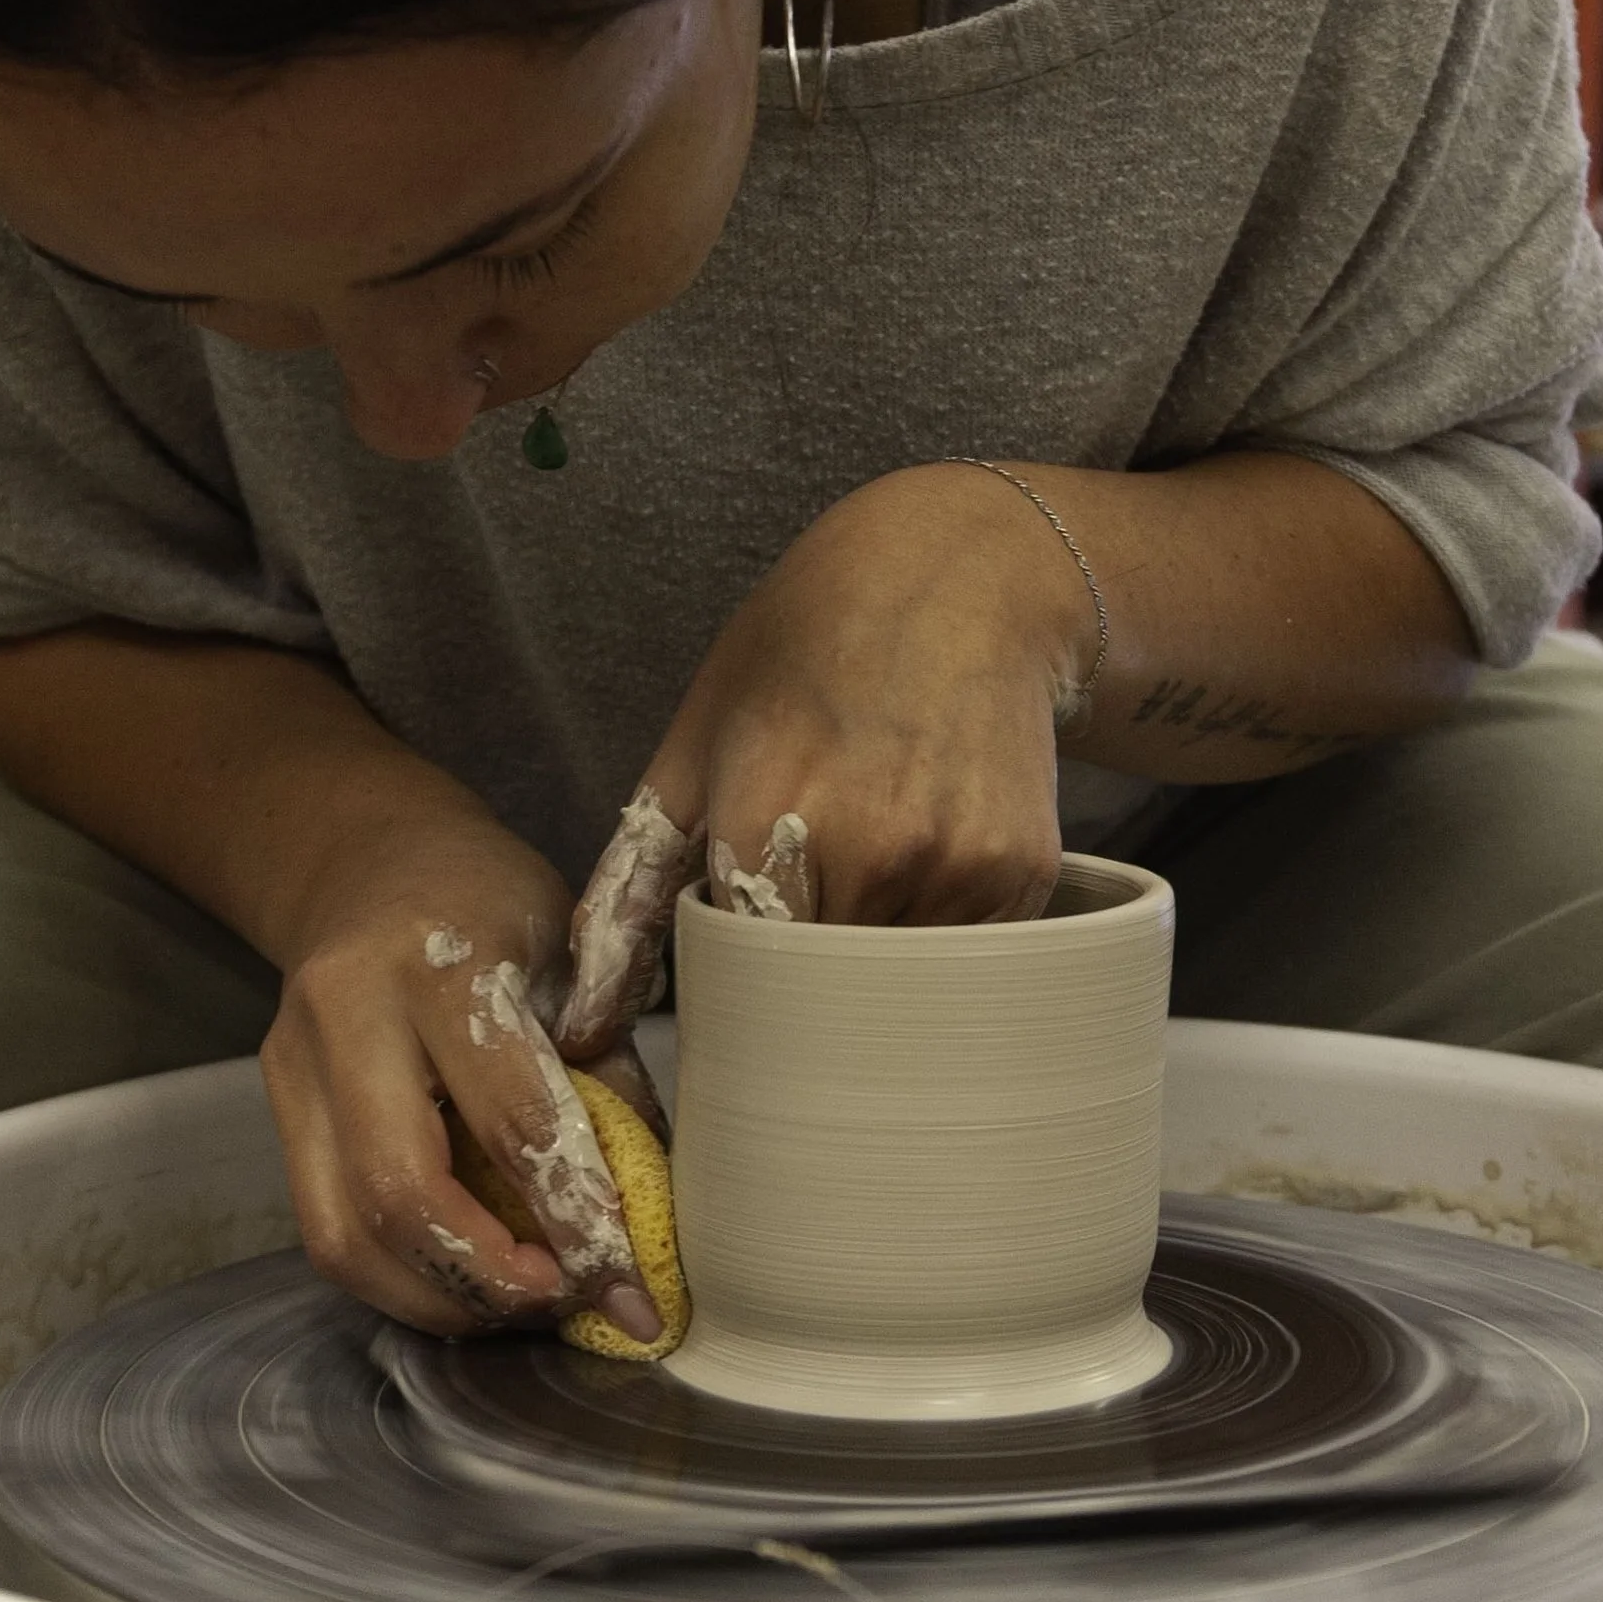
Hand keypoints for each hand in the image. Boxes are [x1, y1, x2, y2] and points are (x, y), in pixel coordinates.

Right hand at [259, 802, 664, 1340]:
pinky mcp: (276, 1110)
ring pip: (342, 1235)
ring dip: (440, 1298)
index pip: (511, 1123)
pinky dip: (401, 1277)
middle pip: (399, 1194)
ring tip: (518, 1306)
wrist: (370, 862)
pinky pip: (326, 1230)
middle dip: (492, 1279)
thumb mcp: (574, 959)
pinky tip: (466, 1280)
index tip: (630, 1292)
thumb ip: (608, 1076)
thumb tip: (654, 1217)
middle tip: (565, 1305)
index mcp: (440, 964)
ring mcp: (292, 1067)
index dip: (576, 1223)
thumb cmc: (493, 908)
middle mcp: (345, 1014)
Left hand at [558, 462, 1094, 1051]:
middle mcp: (868, 852)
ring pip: (900, 985)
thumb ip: (631, 891)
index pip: (742, 982)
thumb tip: (580, 1025)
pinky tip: (934, 842)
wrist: (960, 576)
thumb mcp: (696, 744)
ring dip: (878, 951)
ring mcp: (955, 864)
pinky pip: (970, 954)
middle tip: (815, 894)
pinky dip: (943, 926)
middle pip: (823, 994)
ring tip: (877, 850)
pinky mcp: (1022, 871)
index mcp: (765, 822)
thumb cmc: (805, 651)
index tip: (745, 953)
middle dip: (808, 973)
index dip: (740, 982)